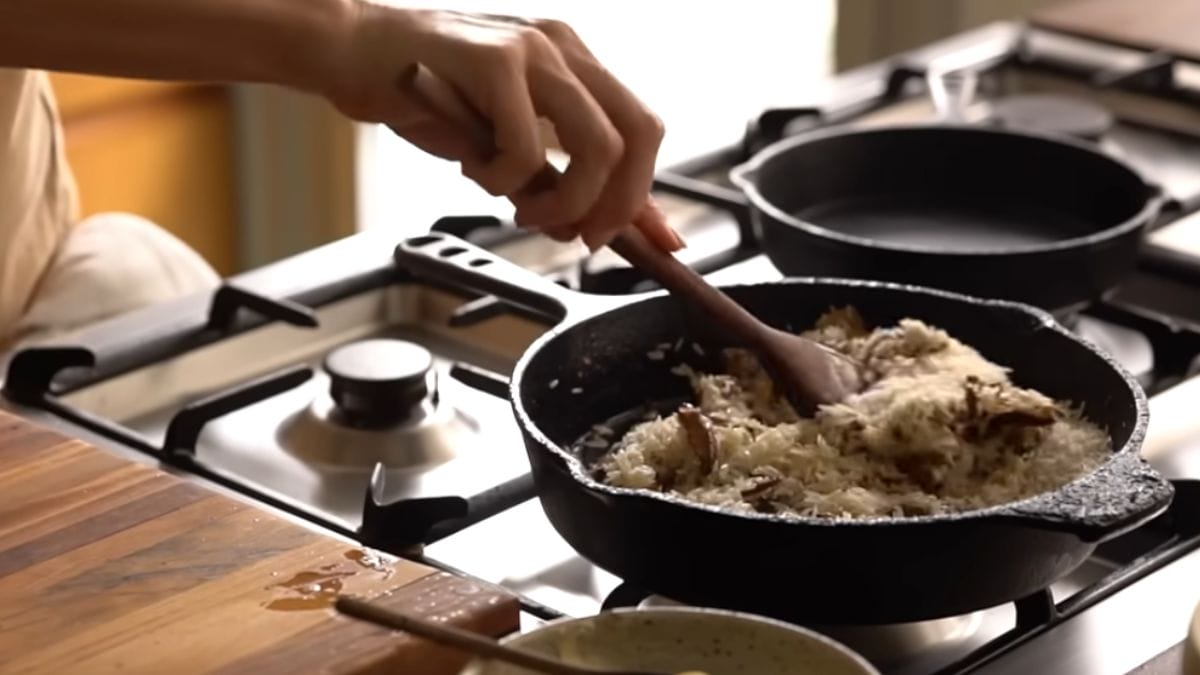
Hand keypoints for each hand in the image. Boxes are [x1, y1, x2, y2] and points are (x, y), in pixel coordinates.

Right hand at [322, 5, 682, 251]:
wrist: (353, 53)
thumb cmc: (424, 95)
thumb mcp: (504, 143)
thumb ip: (555, 177)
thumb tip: (603, 226)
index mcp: (574, 65)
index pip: (641, 129)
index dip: (650, 194)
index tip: (658, 243)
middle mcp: (563, 49)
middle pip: (638, 135)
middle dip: (617, 204)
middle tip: (580, 236)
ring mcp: (532, 50)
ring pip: (597, 144)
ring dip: (566, 200)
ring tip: (523, 211)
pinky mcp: (493, 60)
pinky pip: (526, 148)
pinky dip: (504, 181)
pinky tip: (476, 170)